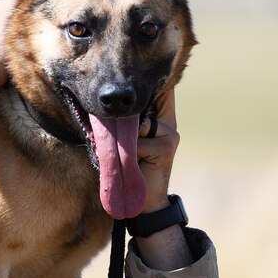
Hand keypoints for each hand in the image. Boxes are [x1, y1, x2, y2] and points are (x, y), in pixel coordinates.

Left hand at [133, 89, 192, 270]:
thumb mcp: (130, 142)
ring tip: (126, 155)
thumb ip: (128, 123)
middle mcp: (168, 121)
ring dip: (124, 139)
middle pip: (143, 103)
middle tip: (119, 133)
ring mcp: (169, 133)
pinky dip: (128, 155)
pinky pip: (136, 143)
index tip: (130, 75)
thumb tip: (107, 104)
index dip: (144, 82)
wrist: (146, 202)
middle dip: (126, 114)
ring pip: (136, 124)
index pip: (156, 88)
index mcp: (162, 116)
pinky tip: (133, 165)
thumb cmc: (134, 169)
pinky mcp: (166, 146)